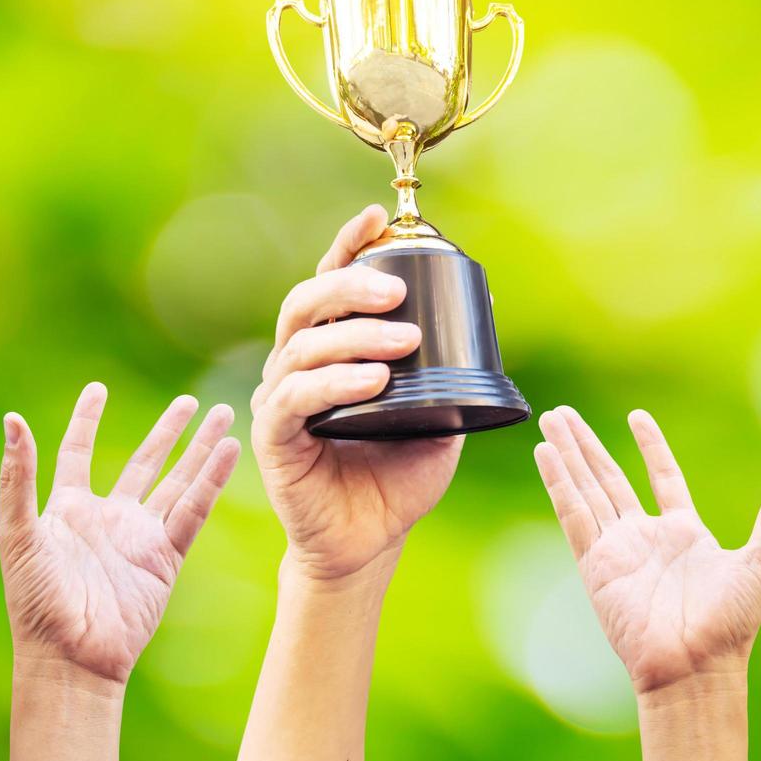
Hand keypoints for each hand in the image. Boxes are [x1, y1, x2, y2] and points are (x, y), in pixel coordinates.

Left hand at [0, 384, 239, 682]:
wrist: (71, 657)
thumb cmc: (34, 603)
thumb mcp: (18, 534)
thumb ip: (19, 478)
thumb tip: (13, 420)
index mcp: (67, 510)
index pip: (78, 452)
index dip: (87, 420)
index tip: (99, 388)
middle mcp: (108, 519)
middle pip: (145, 462)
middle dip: (169, 432)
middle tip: (191, 403)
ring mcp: (140, 537)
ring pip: (177, 481)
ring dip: (200, 450)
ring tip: (223, 416)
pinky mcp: (166, 557)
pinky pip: (193, 510)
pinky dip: (212, 480)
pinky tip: (229, 452)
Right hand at [251, 205, 458, 580]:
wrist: (371, 542)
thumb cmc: (399, 476)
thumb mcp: (439, 414)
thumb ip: (451, 369)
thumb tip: (486, 311)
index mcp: (333, 350)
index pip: (330, 284)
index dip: (348, 247)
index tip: (376, 219)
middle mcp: (299, 366)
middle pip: (307, 303)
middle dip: (350, 287)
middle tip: (397, 294)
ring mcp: (281, 400)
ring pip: (304, 348)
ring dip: (355, 338)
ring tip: (403, 342)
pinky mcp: (274, 438)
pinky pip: (295, 399)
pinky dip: (334, 384)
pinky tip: (372, 381)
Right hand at [533, 407, 760, 693]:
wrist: (696, 666)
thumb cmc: (733, 622)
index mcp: (684, 534)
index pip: (663, 478)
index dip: (651, 446)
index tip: (637, 417)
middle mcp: (646, 539)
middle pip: (611, 479)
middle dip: (589, 446)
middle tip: (566, 417)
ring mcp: (618, 550)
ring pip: (587, 490)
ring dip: (569, 454)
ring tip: (551, 420)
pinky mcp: (595, 565)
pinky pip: (573, 515)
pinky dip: (559, 482)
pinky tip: (545, 454)